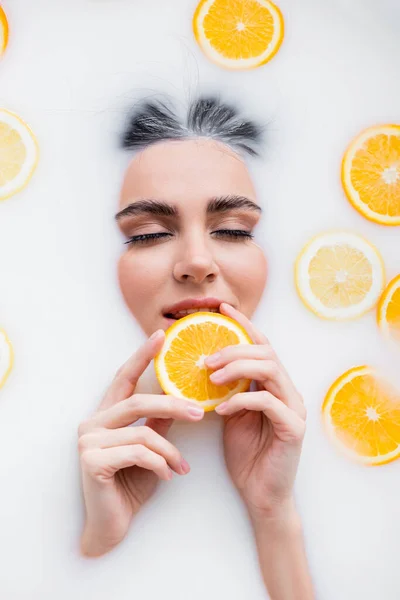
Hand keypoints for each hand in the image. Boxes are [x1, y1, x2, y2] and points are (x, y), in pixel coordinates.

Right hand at [78, 330, 204, 556]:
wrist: (112, 526)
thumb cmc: (130, 485)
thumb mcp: (149, 448)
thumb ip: (158, 423)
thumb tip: (181, 399)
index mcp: (105, 415)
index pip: (124, 378)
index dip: (142, 356)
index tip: (161, 335)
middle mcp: (92, 423)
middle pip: (137, 401)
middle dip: (172, 405)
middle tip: (198, 412)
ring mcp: (89, 441)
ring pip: (143, 432)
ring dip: (170, 451)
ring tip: (182, 466)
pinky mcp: (91, 461)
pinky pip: (138, 453)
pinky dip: (160, 464)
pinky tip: (169, 476)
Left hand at [205, 304, 305, 521]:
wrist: (261, 495)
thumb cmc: (246, 454)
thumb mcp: (231, 414)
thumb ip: (227, 390)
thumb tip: (203, 365)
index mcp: (273, 385)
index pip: (261, 345)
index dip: (244, 325)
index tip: (222, 310)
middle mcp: (288, 391)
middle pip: (266, 352)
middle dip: (234, 348)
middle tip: (206, 357)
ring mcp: (294, 408)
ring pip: (271, 369)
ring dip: (238, 367)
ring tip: (211, 376)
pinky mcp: (293, 428)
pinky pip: (268, 402)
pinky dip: (241, 400)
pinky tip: (220, 409)